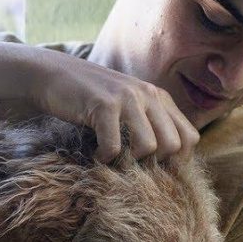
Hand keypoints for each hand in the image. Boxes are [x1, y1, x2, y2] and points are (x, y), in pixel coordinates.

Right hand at [29, 54, 198, 162]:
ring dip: (130, 162)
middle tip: (132, 165)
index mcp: (159, 97)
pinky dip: (105, 157)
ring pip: (149, 147)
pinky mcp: (104, 105)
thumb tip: (171, 159)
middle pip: (174, 145)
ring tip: (114, 159)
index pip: (190, 137)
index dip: (176, 159)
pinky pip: (115, 146)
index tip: (152, 166)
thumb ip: (150, 121)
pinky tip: (96, 154)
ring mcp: (127, 98)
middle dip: (154, 164)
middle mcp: (148, 95)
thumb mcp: (128, 104)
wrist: (53, 75)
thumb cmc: (90, 97)